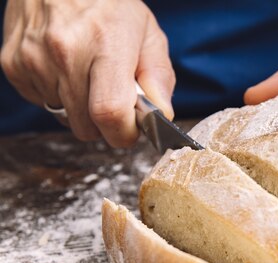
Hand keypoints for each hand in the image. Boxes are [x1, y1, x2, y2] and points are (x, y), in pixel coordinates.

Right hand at [1, 0, 174, 146]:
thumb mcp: (147, 33)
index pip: (109, 113)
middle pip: (86, 126)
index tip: (131, 129)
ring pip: (64, 117)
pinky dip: (57, 94)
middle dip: (105, 125)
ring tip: (88, 75)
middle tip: (113, 99)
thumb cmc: (109, 3)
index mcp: (105, 44)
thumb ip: (159, 76)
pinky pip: (41, 102)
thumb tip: (161, 114)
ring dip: (80, 108)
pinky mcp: (13, 63)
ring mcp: (34, 58)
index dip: (124, 133)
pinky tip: (64, 68)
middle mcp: (65, 52)